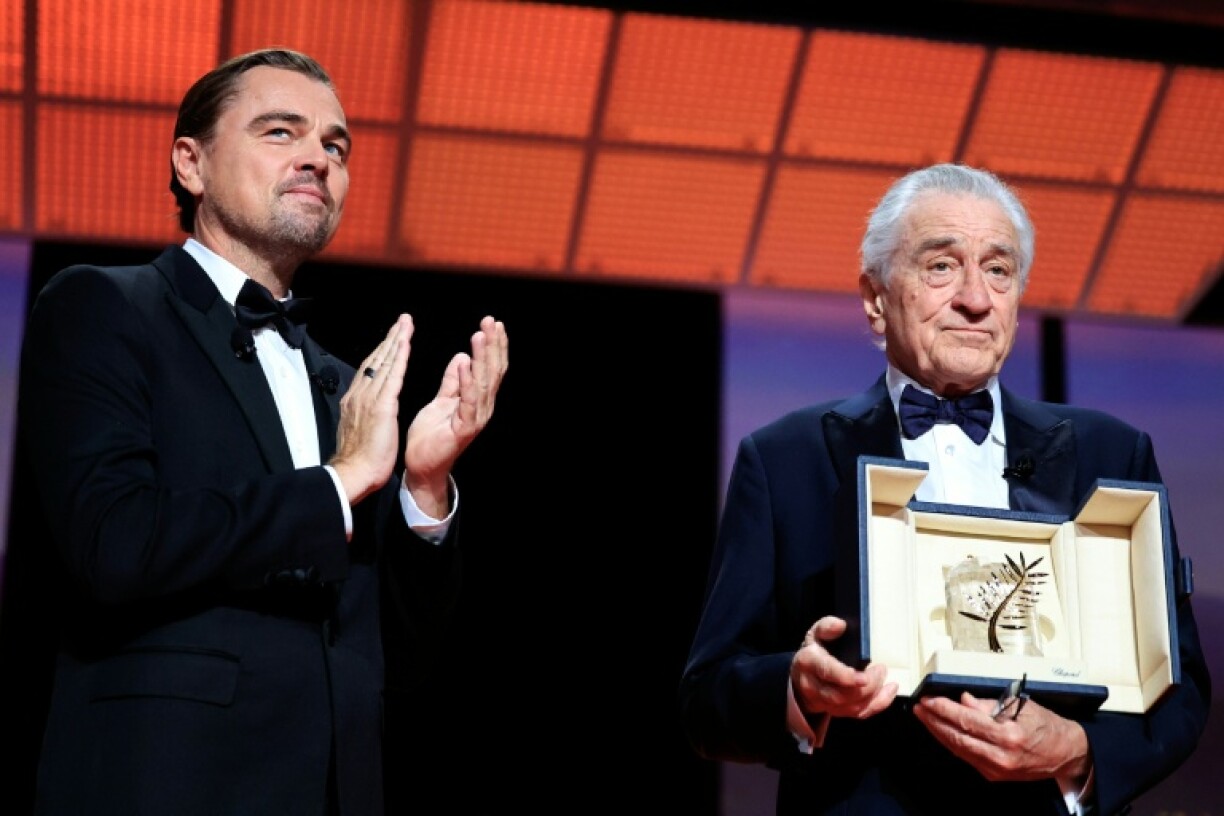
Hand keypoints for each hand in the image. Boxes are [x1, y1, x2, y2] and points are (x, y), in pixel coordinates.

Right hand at [330, 315, 413, 504]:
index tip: (391, 338)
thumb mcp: (359, 429)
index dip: (381, 352)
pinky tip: (406, 344)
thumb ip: (363, 413)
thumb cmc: (358, 459)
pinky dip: (399, 358)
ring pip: (384, 362)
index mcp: (355, 400)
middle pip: (376, 359)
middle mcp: (360, 394)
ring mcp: (369, 398)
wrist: (353, 473)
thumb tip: (367, 407)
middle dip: (390, 338)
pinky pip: (392, 376)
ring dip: (396, 341)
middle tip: (402, 320)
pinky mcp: (381, 406)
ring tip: (406, 324)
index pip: (370, 369)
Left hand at [403, 316, 507, 517]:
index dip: (493, 345)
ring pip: (483, 382)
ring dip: (482, 357)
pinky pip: (468, 400)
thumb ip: (453, 381)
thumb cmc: (431, 435)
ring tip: (480, 335)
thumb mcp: (442, 400)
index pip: (490, 367)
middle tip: (491, 321)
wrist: (422, 465)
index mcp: (477, 399)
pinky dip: (467, 381)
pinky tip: (466, 363)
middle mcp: (482, 407)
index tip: (492, 323)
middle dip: (492, 345)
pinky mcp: (464, 428)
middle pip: (492, 371)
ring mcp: (475, 418)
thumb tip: (462, 356)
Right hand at [790, 616, 896, 720]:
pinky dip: (878, 704)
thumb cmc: (814, 651)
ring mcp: (824, 702)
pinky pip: (859, 714)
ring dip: (874, 695)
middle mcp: (813, 686)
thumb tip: (840, 625)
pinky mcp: (836, 711)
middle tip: (881, 669)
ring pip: (852, 707)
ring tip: (884, 677)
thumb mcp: (815, 634)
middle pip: (841, 695)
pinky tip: (888, 691)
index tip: (865, 676)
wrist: (802, 675)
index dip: (846, 676)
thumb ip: (826, 626)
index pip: (827, 672)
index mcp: (809, 662)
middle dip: (867, 686)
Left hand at [913, 692, 1091, 785]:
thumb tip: (964, 700)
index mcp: (1009, 734)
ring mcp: (997, 768)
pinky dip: (952, 743)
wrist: (1066, 754)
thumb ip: (989, 704)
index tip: (929, 699)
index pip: (966, 720)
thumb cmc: (1046, 726)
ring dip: (938, 732)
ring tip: (925, 717)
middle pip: (957, 737)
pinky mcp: (995, 775)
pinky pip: (967, 756)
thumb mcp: (1021, 705)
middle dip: (934, 721)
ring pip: (958, 749)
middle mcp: (1001, 754)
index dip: (943, 709)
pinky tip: (942, 732)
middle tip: (919, 707)